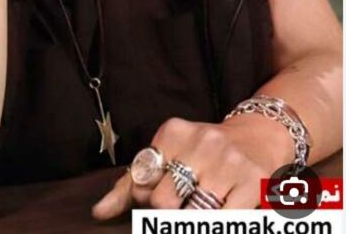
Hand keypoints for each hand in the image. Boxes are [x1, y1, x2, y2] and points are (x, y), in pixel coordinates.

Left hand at [91, 116, 291, 217]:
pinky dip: (216, 226)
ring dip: (192, 221)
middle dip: (167, 215)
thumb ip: (131, 184)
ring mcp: (227, 162)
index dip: (144, 200)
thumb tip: (99, 213)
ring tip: (198, 209)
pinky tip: (219, 215)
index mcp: (173, 133)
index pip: (141, 181)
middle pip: (163, 202)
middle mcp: (200, 142)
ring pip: (193, 216)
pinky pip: (225, 222)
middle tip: (179, 208)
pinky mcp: (252, 182)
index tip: (159, 199)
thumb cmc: (203, 154)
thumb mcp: (167, 156)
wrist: (259, 136)